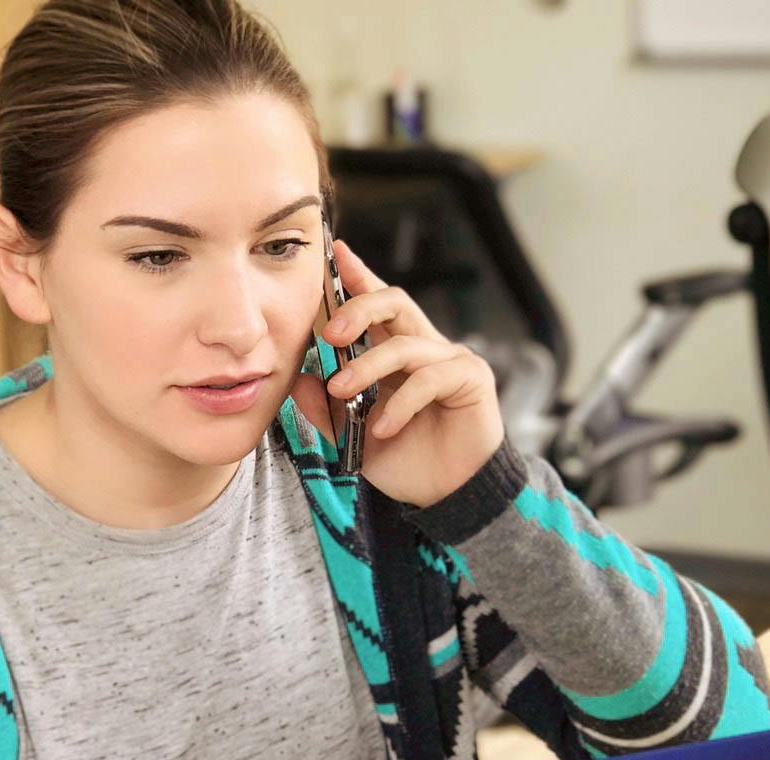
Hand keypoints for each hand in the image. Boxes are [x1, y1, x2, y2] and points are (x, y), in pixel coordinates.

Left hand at [291, 239, 504, 508]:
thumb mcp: (353, 436)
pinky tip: (383, 427)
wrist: (445, 497)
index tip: (334, 253)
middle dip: (358, 308)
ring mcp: (451, 360)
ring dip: (367, 368)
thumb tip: (299, 382)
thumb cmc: (406, 461)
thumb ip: (327, 410)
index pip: (376, 306)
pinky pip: (428, 378)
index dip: (357, 276)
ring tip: (341, 392)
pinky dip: (400, 403)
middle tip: (329, 333)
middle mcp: (424, 348)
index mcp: (397, 353)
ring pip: (404, 345)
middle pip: (394, 302)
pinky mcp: (471, 379)